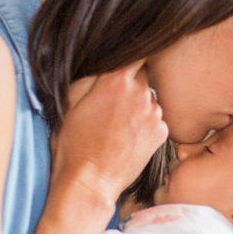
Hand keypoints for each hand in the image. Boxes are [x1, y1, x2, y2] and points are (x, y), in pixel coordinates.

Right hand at [51, 61, 168, 207]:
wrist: (90, 181)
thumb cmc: (73, 143)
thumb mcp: (70, 101)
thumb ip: (93, 76)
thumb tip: (106, 65)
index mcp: (117, 80)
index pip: (136, 52)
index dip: (131, 54)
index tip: (127, 59)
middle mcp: (141, 92)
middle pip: (143, 76)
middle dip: (130, 84)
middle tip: (112, 102)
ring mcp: (154, 113)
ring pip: (149, 99)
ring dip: (138, 106)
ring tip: (117, 125)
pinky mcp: (162, 132)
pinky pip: (155, 119)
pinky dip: (145, 124)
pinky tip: (128, 137)